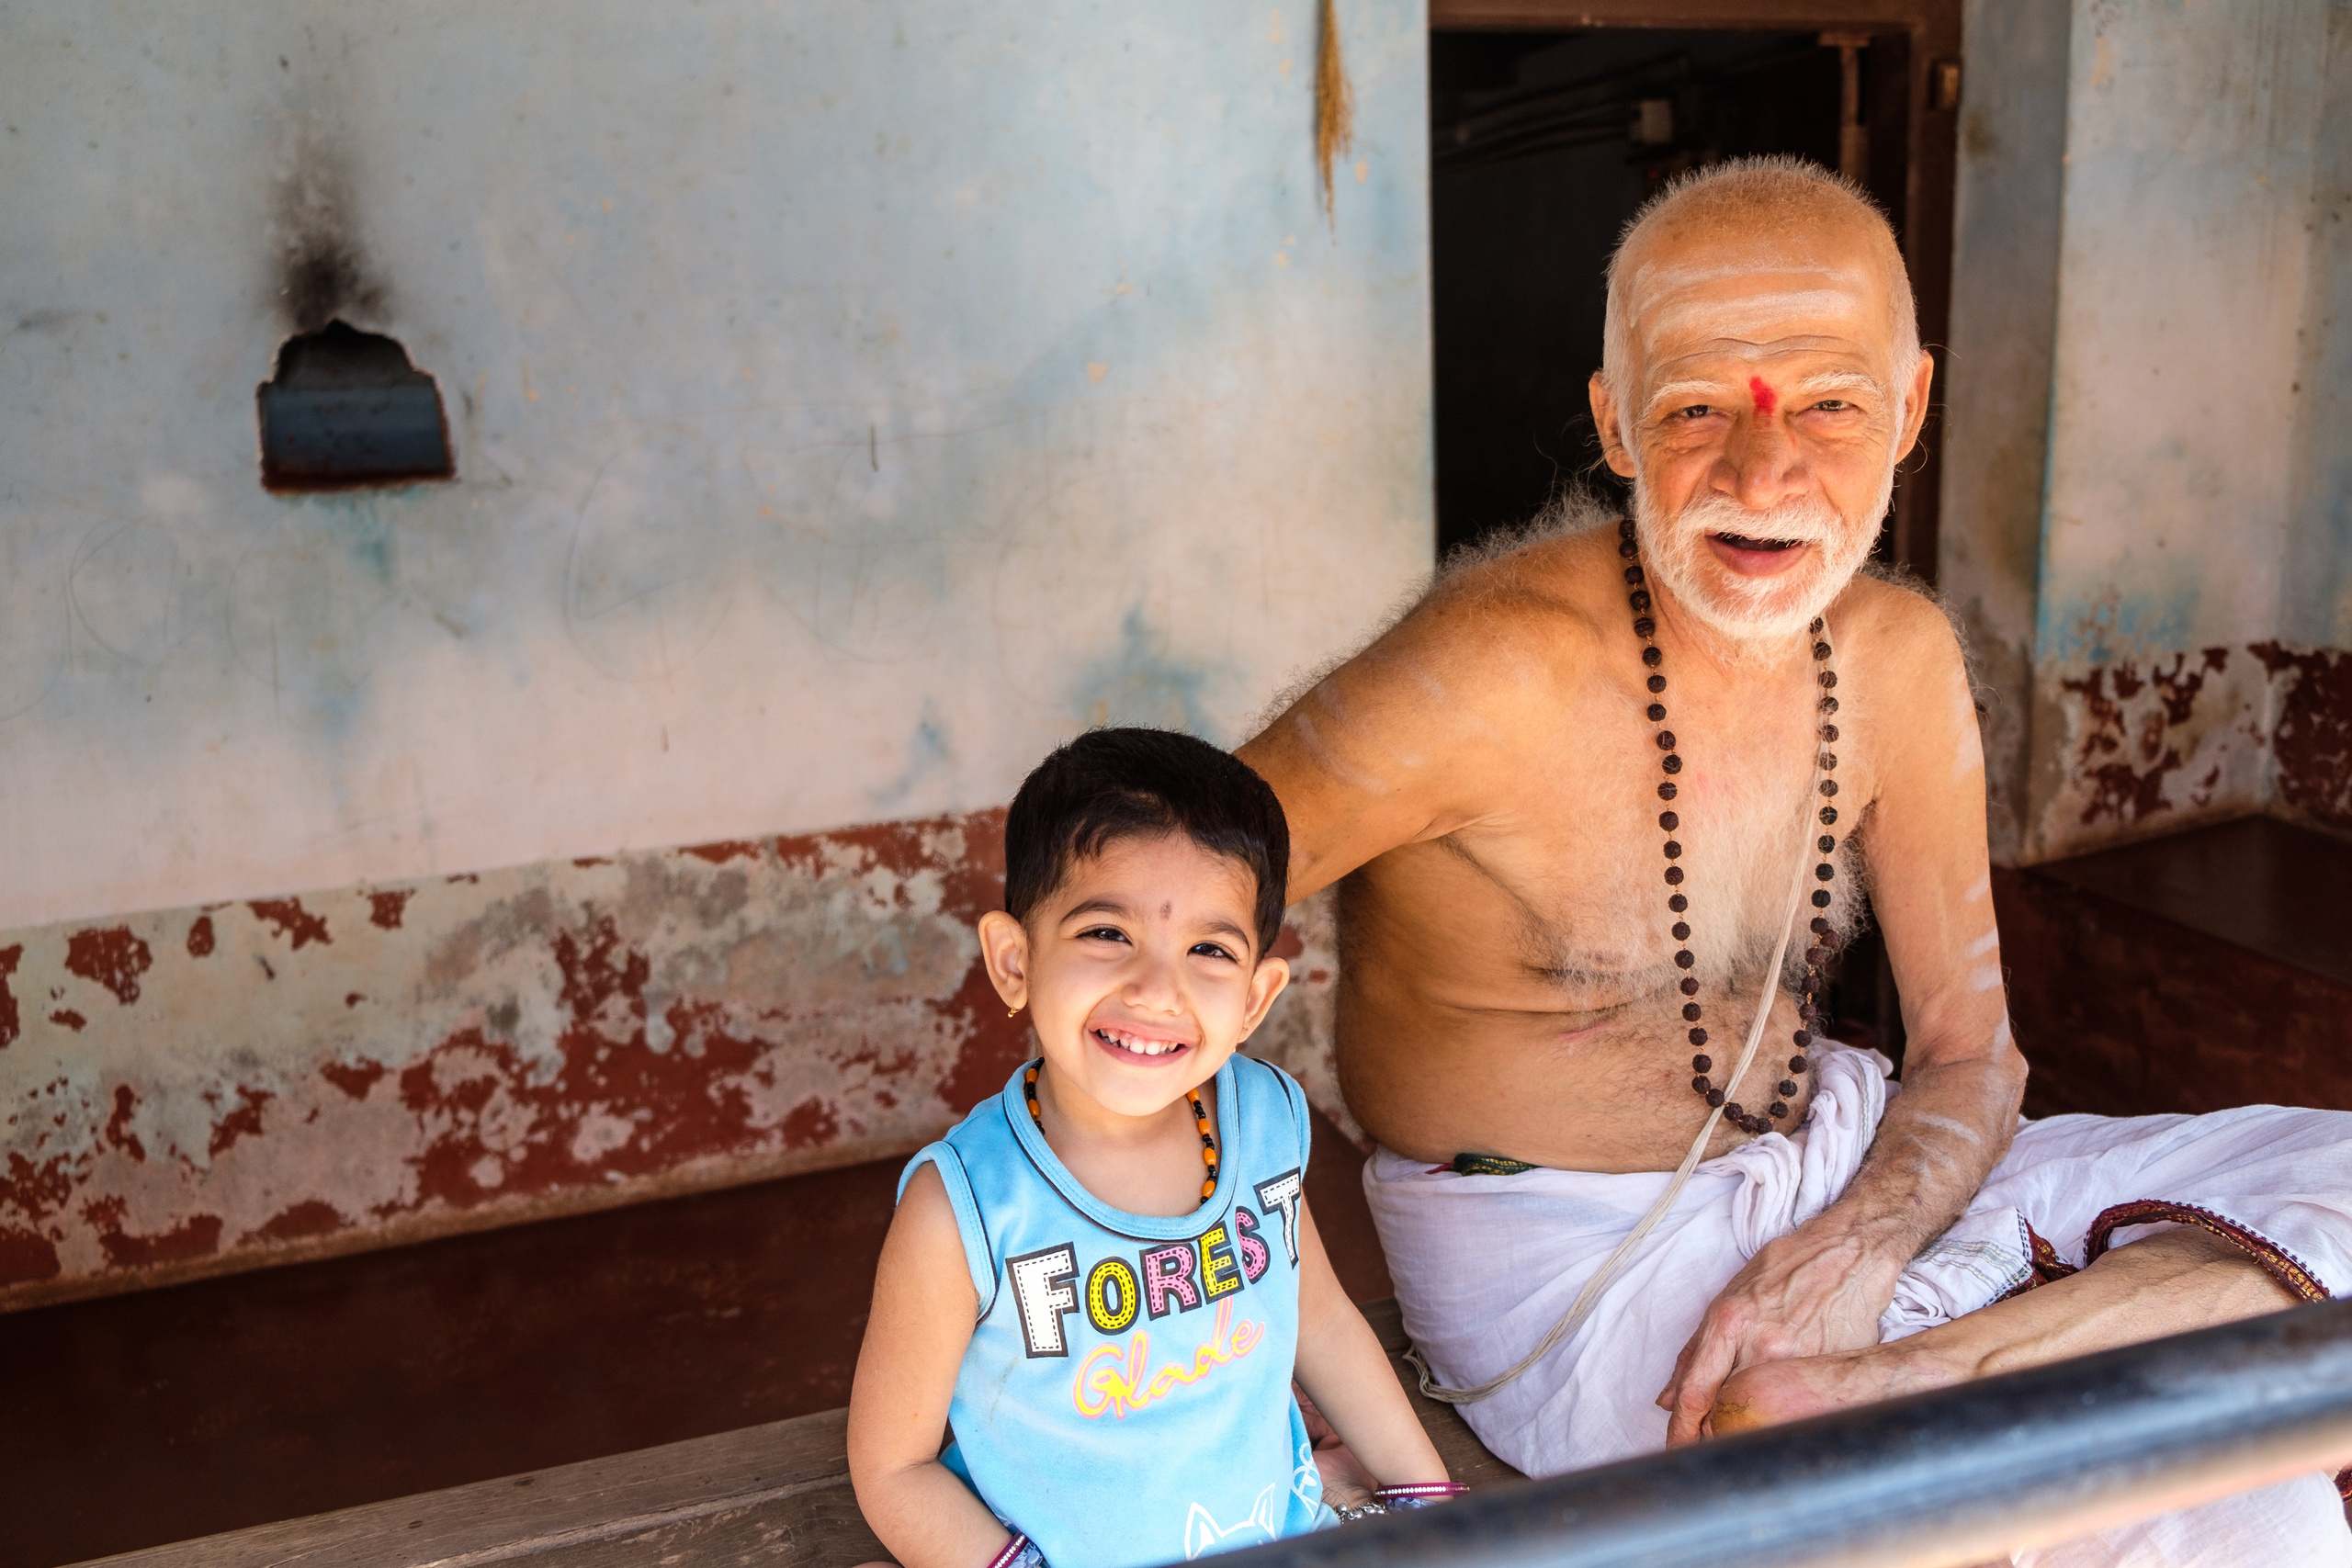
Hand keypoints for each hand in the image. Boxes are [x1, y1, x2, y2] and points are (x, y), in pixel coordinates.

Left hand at [1655, 1221, 1899, 1443]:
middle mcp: (1761, 1343)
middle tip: (1706, 1448)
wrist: (1848, 1250)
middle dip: (1713, 1435)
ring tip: (1743, 1432)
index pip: (1695, 1391)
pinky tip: (1783, 1415)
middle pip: (1726, 1410)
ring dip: (1749, 1429)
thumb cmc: (1785, 1269)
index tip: (1676, 1452)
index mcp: (1729, 1321)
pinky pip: (1800, 1404)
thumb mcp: (1730, 1298)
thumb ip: (1696, 1351)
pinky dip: (1786, 1415)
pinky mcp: (1831, 1365)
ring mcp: (1799, 1358)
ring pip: (1763, 1413)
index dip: (1681, 1430)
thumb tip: (1667, 1399)